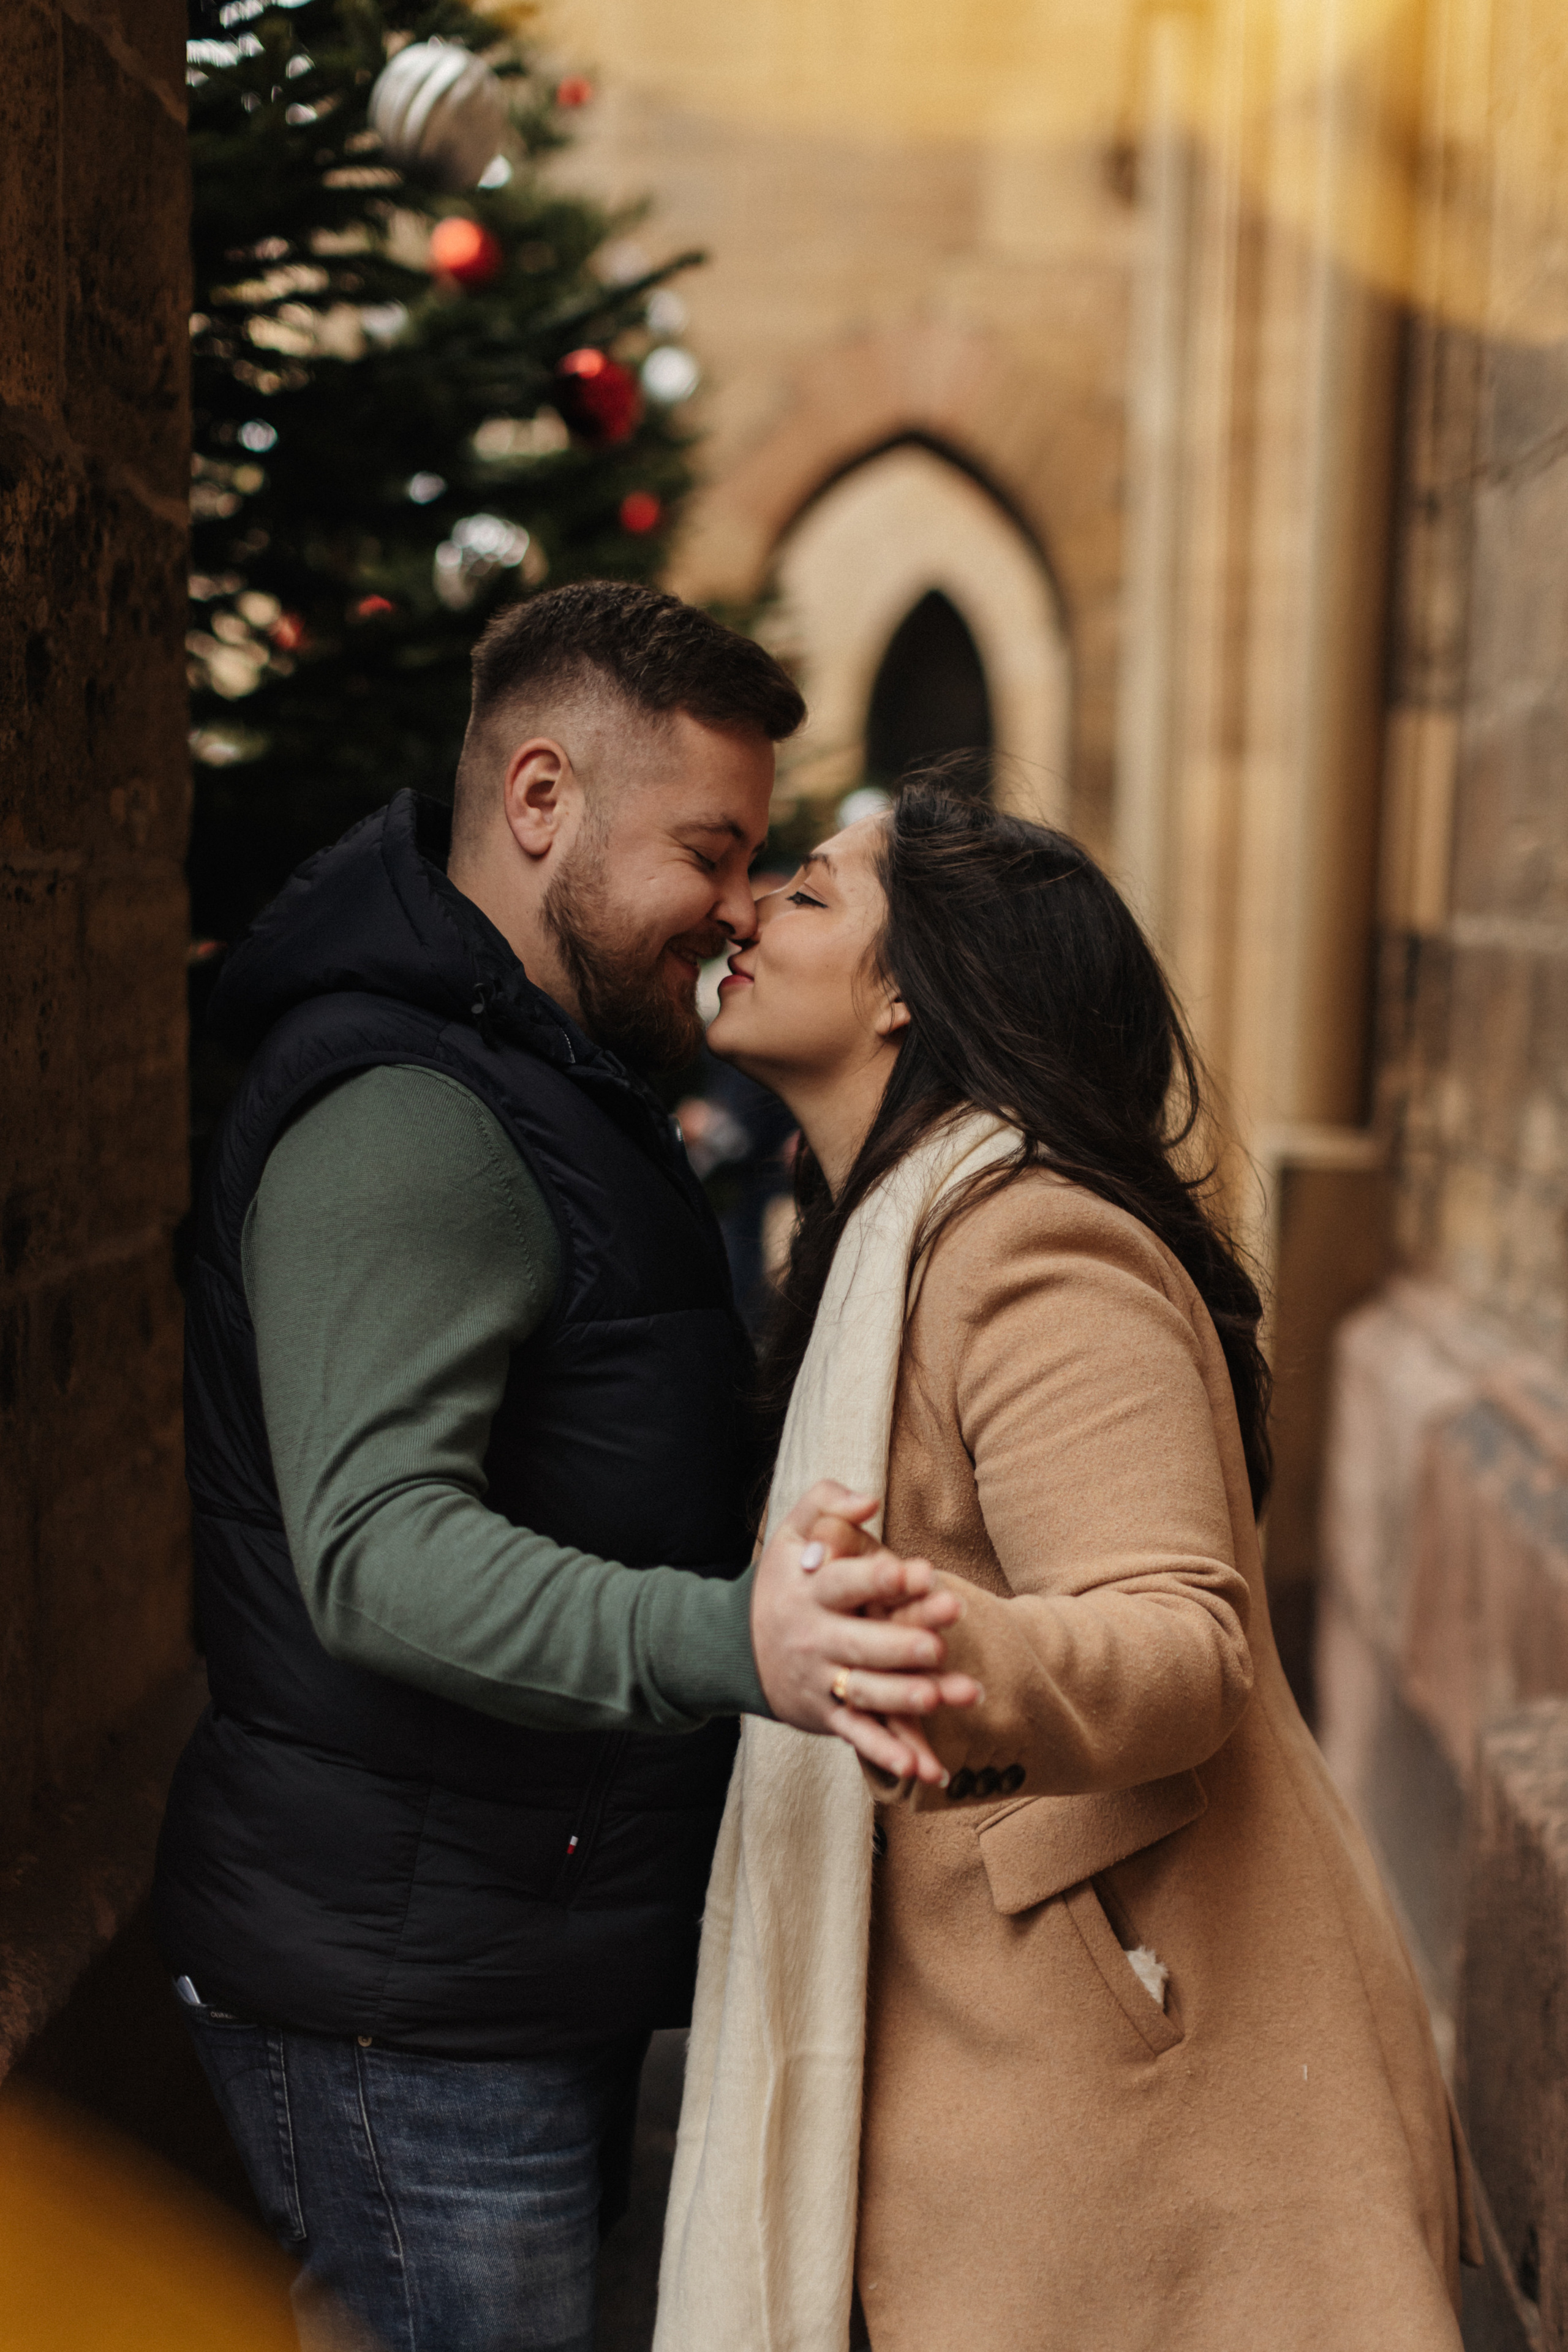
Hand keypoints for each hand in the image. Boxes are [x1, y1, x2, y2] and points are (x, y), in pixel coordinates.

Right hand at [750, 1481, 981, 1782]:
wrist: (732, 1646)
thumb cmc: (782, 1579)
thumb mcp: (789, 1530)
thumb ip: (827, 1501)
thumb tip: (870, 1499)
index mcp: (810, 1590)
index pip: (845, 1582)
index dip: (879, 1578)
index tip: (917, 1572)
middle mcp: (814, 1637)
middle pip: (859, 1643)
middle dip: (899, 1645)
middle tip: (938, 1645)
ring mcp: (819, 1679)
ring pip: (864, 1692)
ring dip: (904, 1698)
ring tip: (946, 1696)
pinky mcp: (825, 1715)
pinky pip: (857, 1736)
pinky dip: (886, 1753)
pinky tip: (921, 1768)